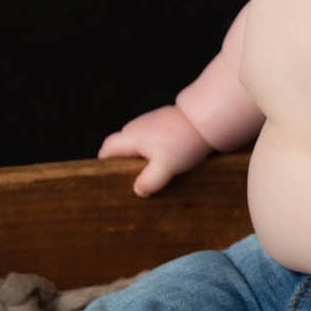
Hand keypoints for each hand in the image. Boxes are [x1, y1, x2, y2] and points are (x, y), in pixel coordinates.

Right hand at [97, 105, 212, 196]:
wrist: (205, 120)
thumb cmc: (183, 142)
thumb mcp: (165, 167)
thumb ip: (149, 181)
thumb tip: (138, 190)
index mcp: (131, 137)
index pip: (107, 149)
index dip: (106, 164)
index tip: (112, 179)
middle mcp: (136, 127)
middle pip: (121, 147)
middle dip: (124, 163)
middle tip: (134, 181)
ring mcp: (150, 122)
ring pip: (137, 143)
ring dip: (141, 157)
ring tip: (153, 174)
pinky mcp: (163, 122)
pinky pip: (151, 139)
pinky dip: (154, 150)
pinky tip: (167, 160)